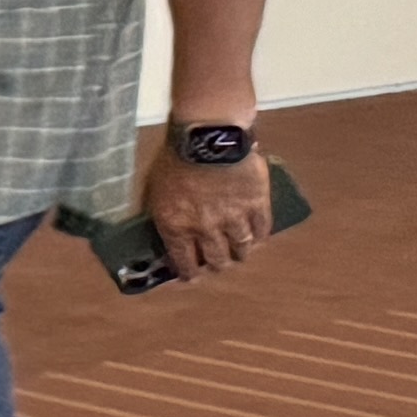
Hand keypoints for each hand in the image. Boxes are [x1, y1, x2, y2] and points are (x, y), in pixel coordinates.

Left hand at [141, 125, 277, 281]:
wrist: (206, 137)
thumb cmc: (173, 158)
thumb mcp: (153, 188)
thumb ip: (158, 211)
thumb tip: (158, 228)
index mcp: (176, 227)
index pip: (183, 261)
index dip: (188, 273)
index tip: (192, 278)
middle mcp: (205, 229)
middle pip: (216, 259)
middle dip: (216, 266)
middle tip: (218, 265)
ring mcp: (234, 218)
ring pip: (241, 248)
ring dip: (240, 253)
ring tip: (240, 253)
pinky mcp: (257, 204)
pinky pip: (262, 229)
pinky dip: (260, 237)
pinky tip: (258, 238)